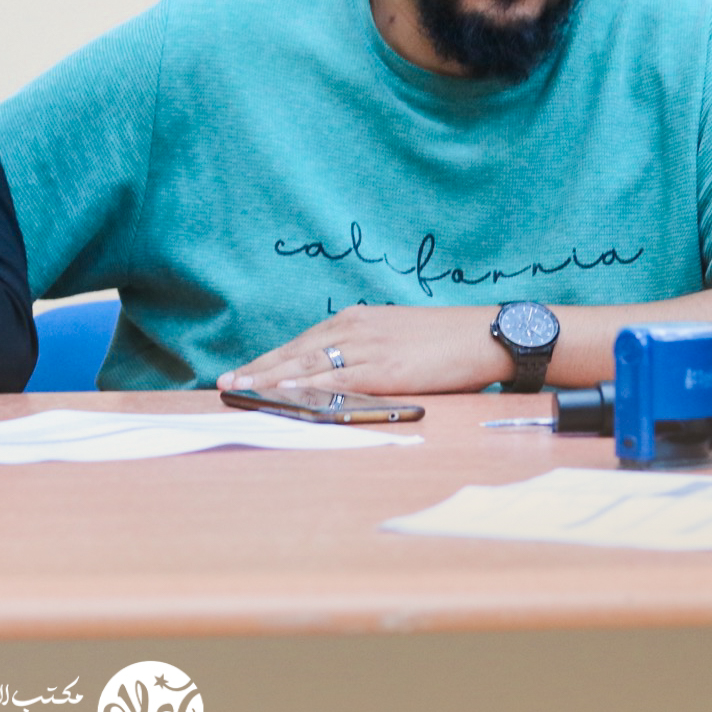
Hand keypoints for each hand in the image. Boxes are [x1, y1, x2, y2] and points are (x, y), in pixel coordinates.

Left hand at [216, 304, 512, 394]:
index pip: (301, 342)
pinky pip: (338, 379)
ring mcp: (368, 348)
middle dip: (259, 368)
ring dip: (272, 379)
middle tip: (226, 383)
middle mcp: (354, 329)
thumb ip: (364, 351)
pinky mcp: (384, 369)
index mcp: (355, 320)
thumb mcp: (394, 337)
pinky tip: (287, 391)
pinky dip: (309, 386)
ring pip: (309, 365)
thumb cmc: (444, 340)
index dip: (269, 359)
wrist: (485, 334)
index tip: (242, 371)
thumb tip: (339, 373)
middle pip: (296, 351)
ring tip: (243, 389)